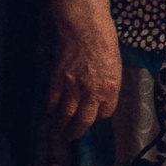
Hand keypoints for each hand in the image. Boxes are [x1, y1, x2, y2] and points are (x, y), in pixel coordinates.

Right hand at [46, 6, 121, 138]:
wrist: (85, 29)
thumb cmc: (104, 43)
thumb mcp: (115, 66)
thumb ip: (108, 84)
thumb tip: (102, 96)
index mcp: (110, 88)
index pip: (105, 113)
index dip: (98, 117)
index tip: (93, 118)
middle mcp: (92, 92)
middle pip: (84, 119)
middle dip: (77, 130)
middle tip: (72, 136)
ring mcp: (74, 87)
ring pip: (67, 113)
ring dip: (63, 124)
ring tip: (60, 130)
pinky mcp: (58, 79)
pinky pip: (53, 100)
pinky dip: (51, 108)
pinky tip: (51, 112)